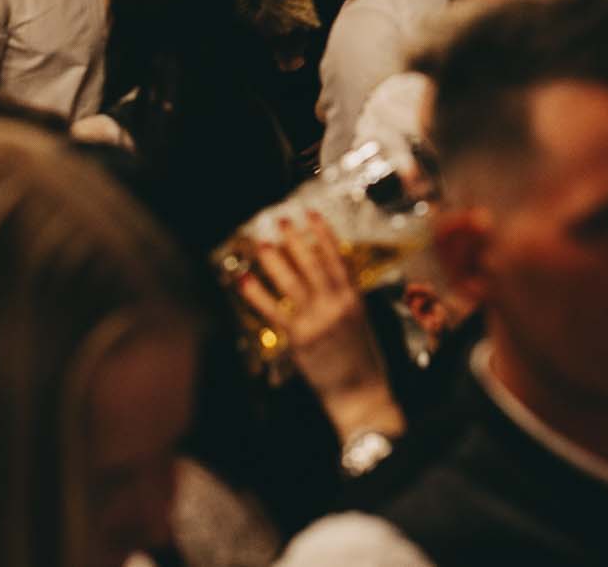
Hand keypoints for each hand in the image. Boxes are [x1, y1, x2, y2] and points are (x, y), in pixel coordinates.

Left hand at [234, 212, 397, 427]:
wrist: (360, 393)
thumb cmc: (363, 360)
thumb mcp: (361, 322)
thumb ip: (345, 299)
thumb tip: (328, 278)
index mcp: (353, 298)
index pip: (337, 258)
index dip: (323, 234)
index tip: (311, 214)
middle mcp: (335, 304)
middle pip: (312, 263)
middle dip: (296, 239)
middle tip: (281, 221)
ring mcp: (317, 320)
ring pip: (292, 282)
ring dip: (275, 260)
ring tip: (263, 243)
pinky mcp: (300, 338)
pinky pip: (274, 311)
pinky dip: (257, 294)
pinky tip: (245, 280)